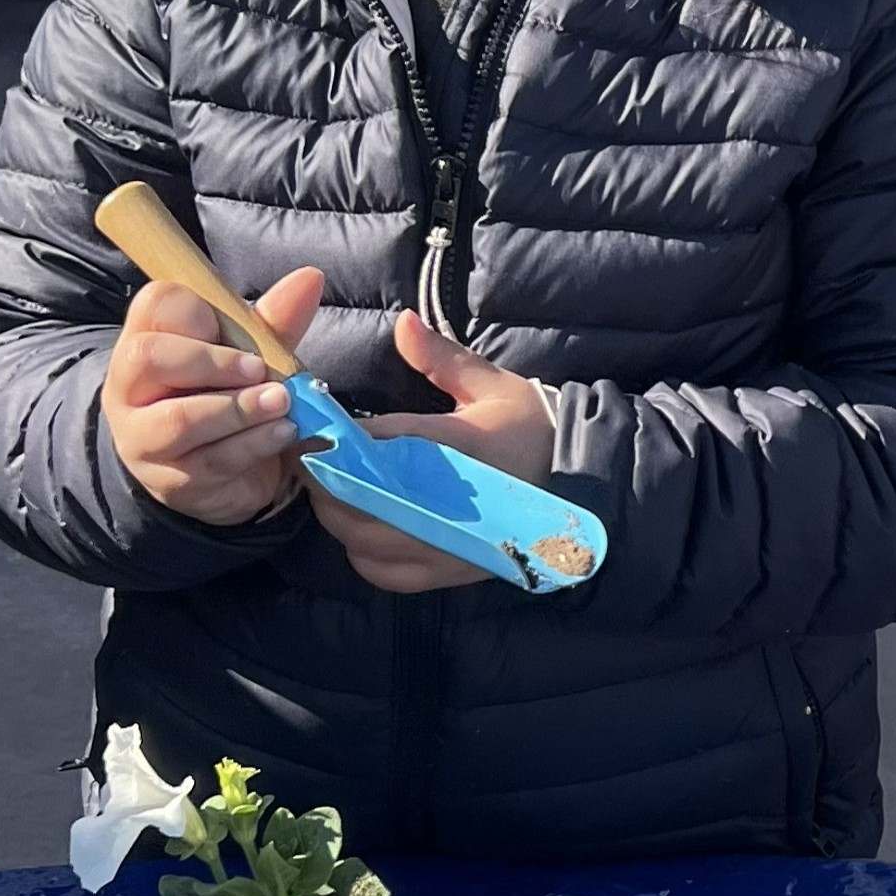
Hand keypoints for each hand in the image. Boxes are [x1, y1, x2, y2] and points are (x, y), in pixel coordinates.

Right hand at [102, 269, 324, 526]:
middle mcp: (130, 386)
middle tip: (260, 369)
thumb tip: (309, 278)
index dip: (199, 312)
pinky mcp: (169, 480)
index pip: (156, 304)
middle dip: (213, 362)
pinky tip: (283, 432)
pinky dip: (255, 443)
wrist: (229, 469)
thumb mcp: (254, 352)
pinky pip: (210, 461)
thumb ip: (275, 320)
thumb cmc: (232, 391)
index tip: (239, 330)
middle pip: (149, 357)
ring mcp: (142, 437)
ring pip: (179, 418)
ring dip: (240, 408)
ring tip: (282, 402)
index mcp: (148, 337)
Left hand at [304, 310, 557, 592]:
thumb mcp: (493, 386)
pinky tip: (363, 532)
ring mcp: (444, 542)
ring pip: (362, 539)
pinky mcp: (447, 570)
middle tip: (312, 457)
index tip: (311, 424)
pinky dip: (363, 555)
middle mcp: (443, 502)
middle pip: (355, 497)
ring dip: (338, 515)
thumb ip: (442, 358)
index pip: (374, 443)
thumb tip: (403, 322)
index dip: (334, 437)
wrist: (584, 484)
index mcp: (454, 447)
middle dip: (325, 478)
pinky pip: (385, 572)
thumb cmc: (534, 430)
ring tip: (332, 490)